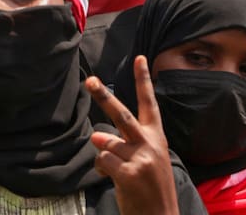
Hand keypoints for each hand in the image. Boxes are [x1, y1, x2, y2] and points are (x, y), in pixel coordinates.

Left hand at [87, 56, 177, 214]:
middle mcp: (150, 145)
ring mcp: (141, 158)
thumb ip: (122, 144)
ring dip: (105, 157)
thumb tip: (96, 137)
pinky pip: (101, 160)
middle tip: (89, 80)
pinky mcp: (129, 173)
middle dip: (103, 96)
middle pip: (121, 114)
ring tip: (121, 172)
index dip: (143, 81)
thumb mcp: (145, 161)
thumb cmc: (150, 188)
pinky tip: (116, 180)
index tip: (140, 58)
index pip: (150, 104)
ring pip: (105, 143)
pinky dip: (102, 169)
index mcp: (157, 139)